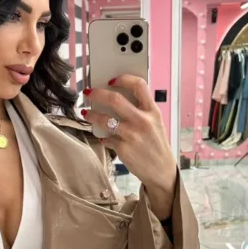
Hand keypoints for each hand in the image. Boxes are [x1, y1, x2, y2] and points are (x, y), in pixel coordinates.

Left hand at [82, 75, 177, 220]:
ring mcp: (132, 135)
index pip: (139, 85)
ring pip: (105, 119)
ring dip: (91, 115)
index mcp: (153, 111)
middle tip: (88, 93)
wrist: (161, 169)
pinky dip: (103, 136)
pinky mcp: (123, 148)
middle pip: (115, 99)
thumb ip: (141, 110)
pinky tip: (103, 136)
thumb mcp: (155, 123)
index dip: (124, 79)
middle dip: (97, 93)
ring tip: (86, 114)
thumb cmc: (156, 144)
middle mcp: (143, 121)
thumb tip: (118, 97)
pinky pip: (106, 137)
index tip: (112, 80)